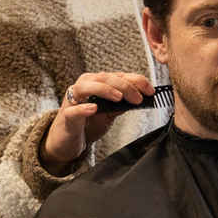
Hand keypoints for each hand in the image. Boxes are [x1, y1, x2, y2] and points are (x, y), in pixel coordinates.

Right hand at [40, 72, 154, 174]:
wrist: (68, 141)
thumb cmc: (89, 123)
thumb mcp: (109, 112)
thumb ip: (122, 104)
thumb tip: (141, 99)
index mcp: (97, 82)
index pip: (118, 76)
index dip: (136, 80)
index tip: (151, 90)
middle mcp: (84, 86)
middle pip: (104, 78)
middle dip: (124, 86)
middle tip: (138, 98)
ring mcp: (73, 100)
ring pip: (86, 86)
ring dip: (105, 90)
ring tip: (119, 98)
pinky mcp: (66, 117)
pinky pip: (73, 110)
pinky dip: (83, 108)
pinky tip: (94, 109)